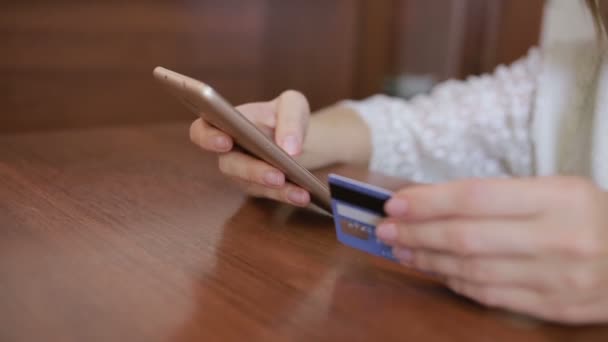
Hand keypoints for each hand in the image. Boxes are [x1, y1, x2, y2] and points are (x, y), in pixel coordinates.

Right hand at [189, 90, 312, 206]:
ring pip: (251, 184)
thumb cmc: (284, 116)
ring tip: (299, 190)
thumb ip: (290, 118)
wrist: (297, 137)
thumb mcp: (293, 105)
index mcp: (225, 123)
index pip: (202, 131)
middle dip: (253, 171)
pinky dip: (288, 194)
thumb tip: (289, 148)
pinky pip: (270, 194)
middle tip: (276, 175)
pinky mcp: (258, 188)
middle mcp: (228, 151)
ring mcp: (241, 173)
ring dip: (275, 189)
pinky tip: (304, 195)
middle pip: (230, 164)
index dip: (208, 138)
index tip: (225, 141)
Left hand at [376, 176, 607, 323]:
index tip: (396, 203)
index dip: (429, 202)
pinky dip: (454, 282)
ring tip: (401, 249)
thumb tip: (433, 203)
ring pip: (472, 270)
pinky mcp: (553, 308)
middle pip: (467, 237)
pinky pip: (489, 295)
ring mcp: (557, 278)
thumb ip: (501, 197)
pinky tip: (433, 270)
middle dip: (418, 233)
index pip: (476, 197)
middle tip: (386, 229)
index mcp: (558, 197)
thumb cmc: (588, 217)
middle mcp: (558, 238)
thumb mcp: (556, 191)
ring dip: (428, 260)